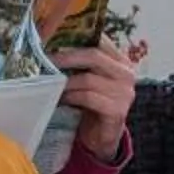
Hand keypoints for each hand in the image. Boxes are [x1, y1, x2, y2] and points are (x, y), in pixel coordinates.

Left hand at [54, 43, 137, 157]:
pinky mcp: (117, 110)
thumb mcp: (89, 79)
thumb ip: (81, 63)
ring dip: (65, 81)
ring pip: (88, 79)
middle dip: (66, 57)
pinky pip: (88, 97)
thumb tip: (52, 45)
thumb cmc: (93, 103)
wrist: (102, 135)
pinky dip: (71, 97)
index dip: (76, 37)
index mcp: (121, 61)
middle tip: (46, 60)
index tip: (53, 38)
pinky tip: (60, 99)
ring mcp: (124, 92)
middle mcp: (127, 74)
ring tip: (50, 83)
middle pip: (93, 56)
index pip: (100, 40)